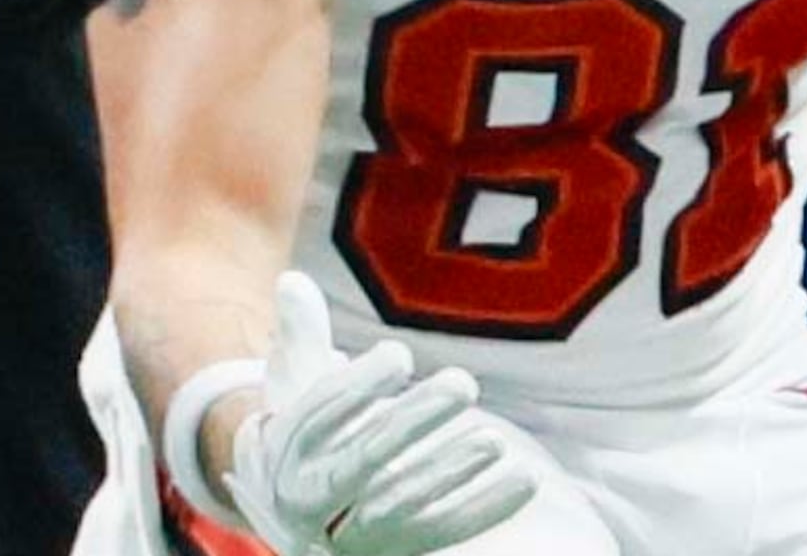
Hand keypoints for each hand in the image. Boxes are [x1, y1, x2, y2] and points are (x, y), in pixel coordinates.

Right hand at [226, 274, 537, 555]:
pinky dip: (485, 509)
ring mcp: (353, 534)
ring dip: (452, 472)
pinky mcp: (395, 551)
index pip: (318, 419)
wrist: (300, 514)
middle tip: (463, 384)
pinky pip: (443, 532)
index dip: (359, 386)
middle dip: (412, 424)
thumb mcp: (294, 385)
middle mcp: (310, 500)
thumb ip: (300, 334)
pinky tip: (524, 479)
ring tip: (494, 439)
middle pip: (361, 463)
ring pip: (402, 505)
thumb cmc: (308, 434)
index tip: (401, 354)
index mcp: (282, 451)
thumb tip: (293, 279)